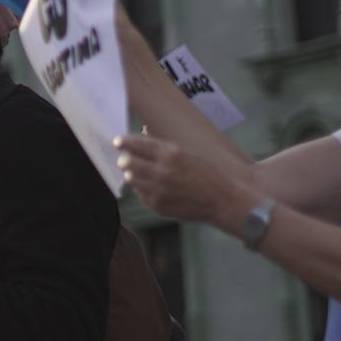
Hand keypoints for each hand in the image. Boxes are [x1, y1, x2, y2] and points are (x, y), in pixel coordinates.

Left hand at [117, 134, 253, 228]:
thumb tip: (143, 134)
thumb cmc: (208, 174)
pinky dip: (142, 188)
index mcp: (170, 153)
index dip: (125, 142)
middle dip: (125, 158)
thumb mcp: (188, 153)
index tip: (118, 141)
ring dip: (132, 173)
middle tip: (124, 157)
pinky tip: (150, 186)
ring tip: (138, 172)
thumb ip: (163, 147)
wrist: (223, 200)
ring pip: (131, 178)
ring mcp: (157, 190)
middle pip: (127, 162)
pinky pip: (140, 193)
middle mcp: (161, 171)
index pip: (138, 144)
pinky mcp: (157, 205)